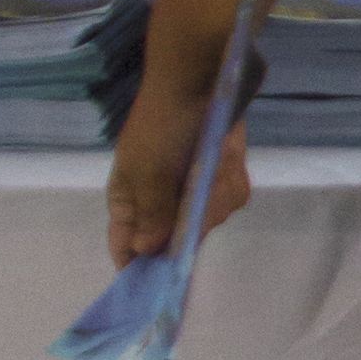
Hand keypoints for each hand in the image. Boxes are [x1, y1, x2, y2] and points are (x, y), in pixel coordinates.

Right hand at [105, 67, 253, 265]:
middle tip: (198, 192)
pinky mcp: (221, 172)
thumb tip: (146, 251)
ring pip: (212, 218)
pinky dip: (233, 179)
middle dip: (195, 220)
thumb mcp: (148, 168)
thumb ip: (150, 213)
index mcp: (129, 199)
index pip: (127, 247)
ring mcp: (192, 187)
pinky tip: (230, 157)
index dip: (141, 269)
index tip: (162, 287)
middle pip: (179, 240)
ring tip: (214, 161)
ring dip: (218, 193)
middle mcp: (159, 199)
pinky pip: (232, 194)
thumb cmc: (164, 119)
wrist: (206, 72)